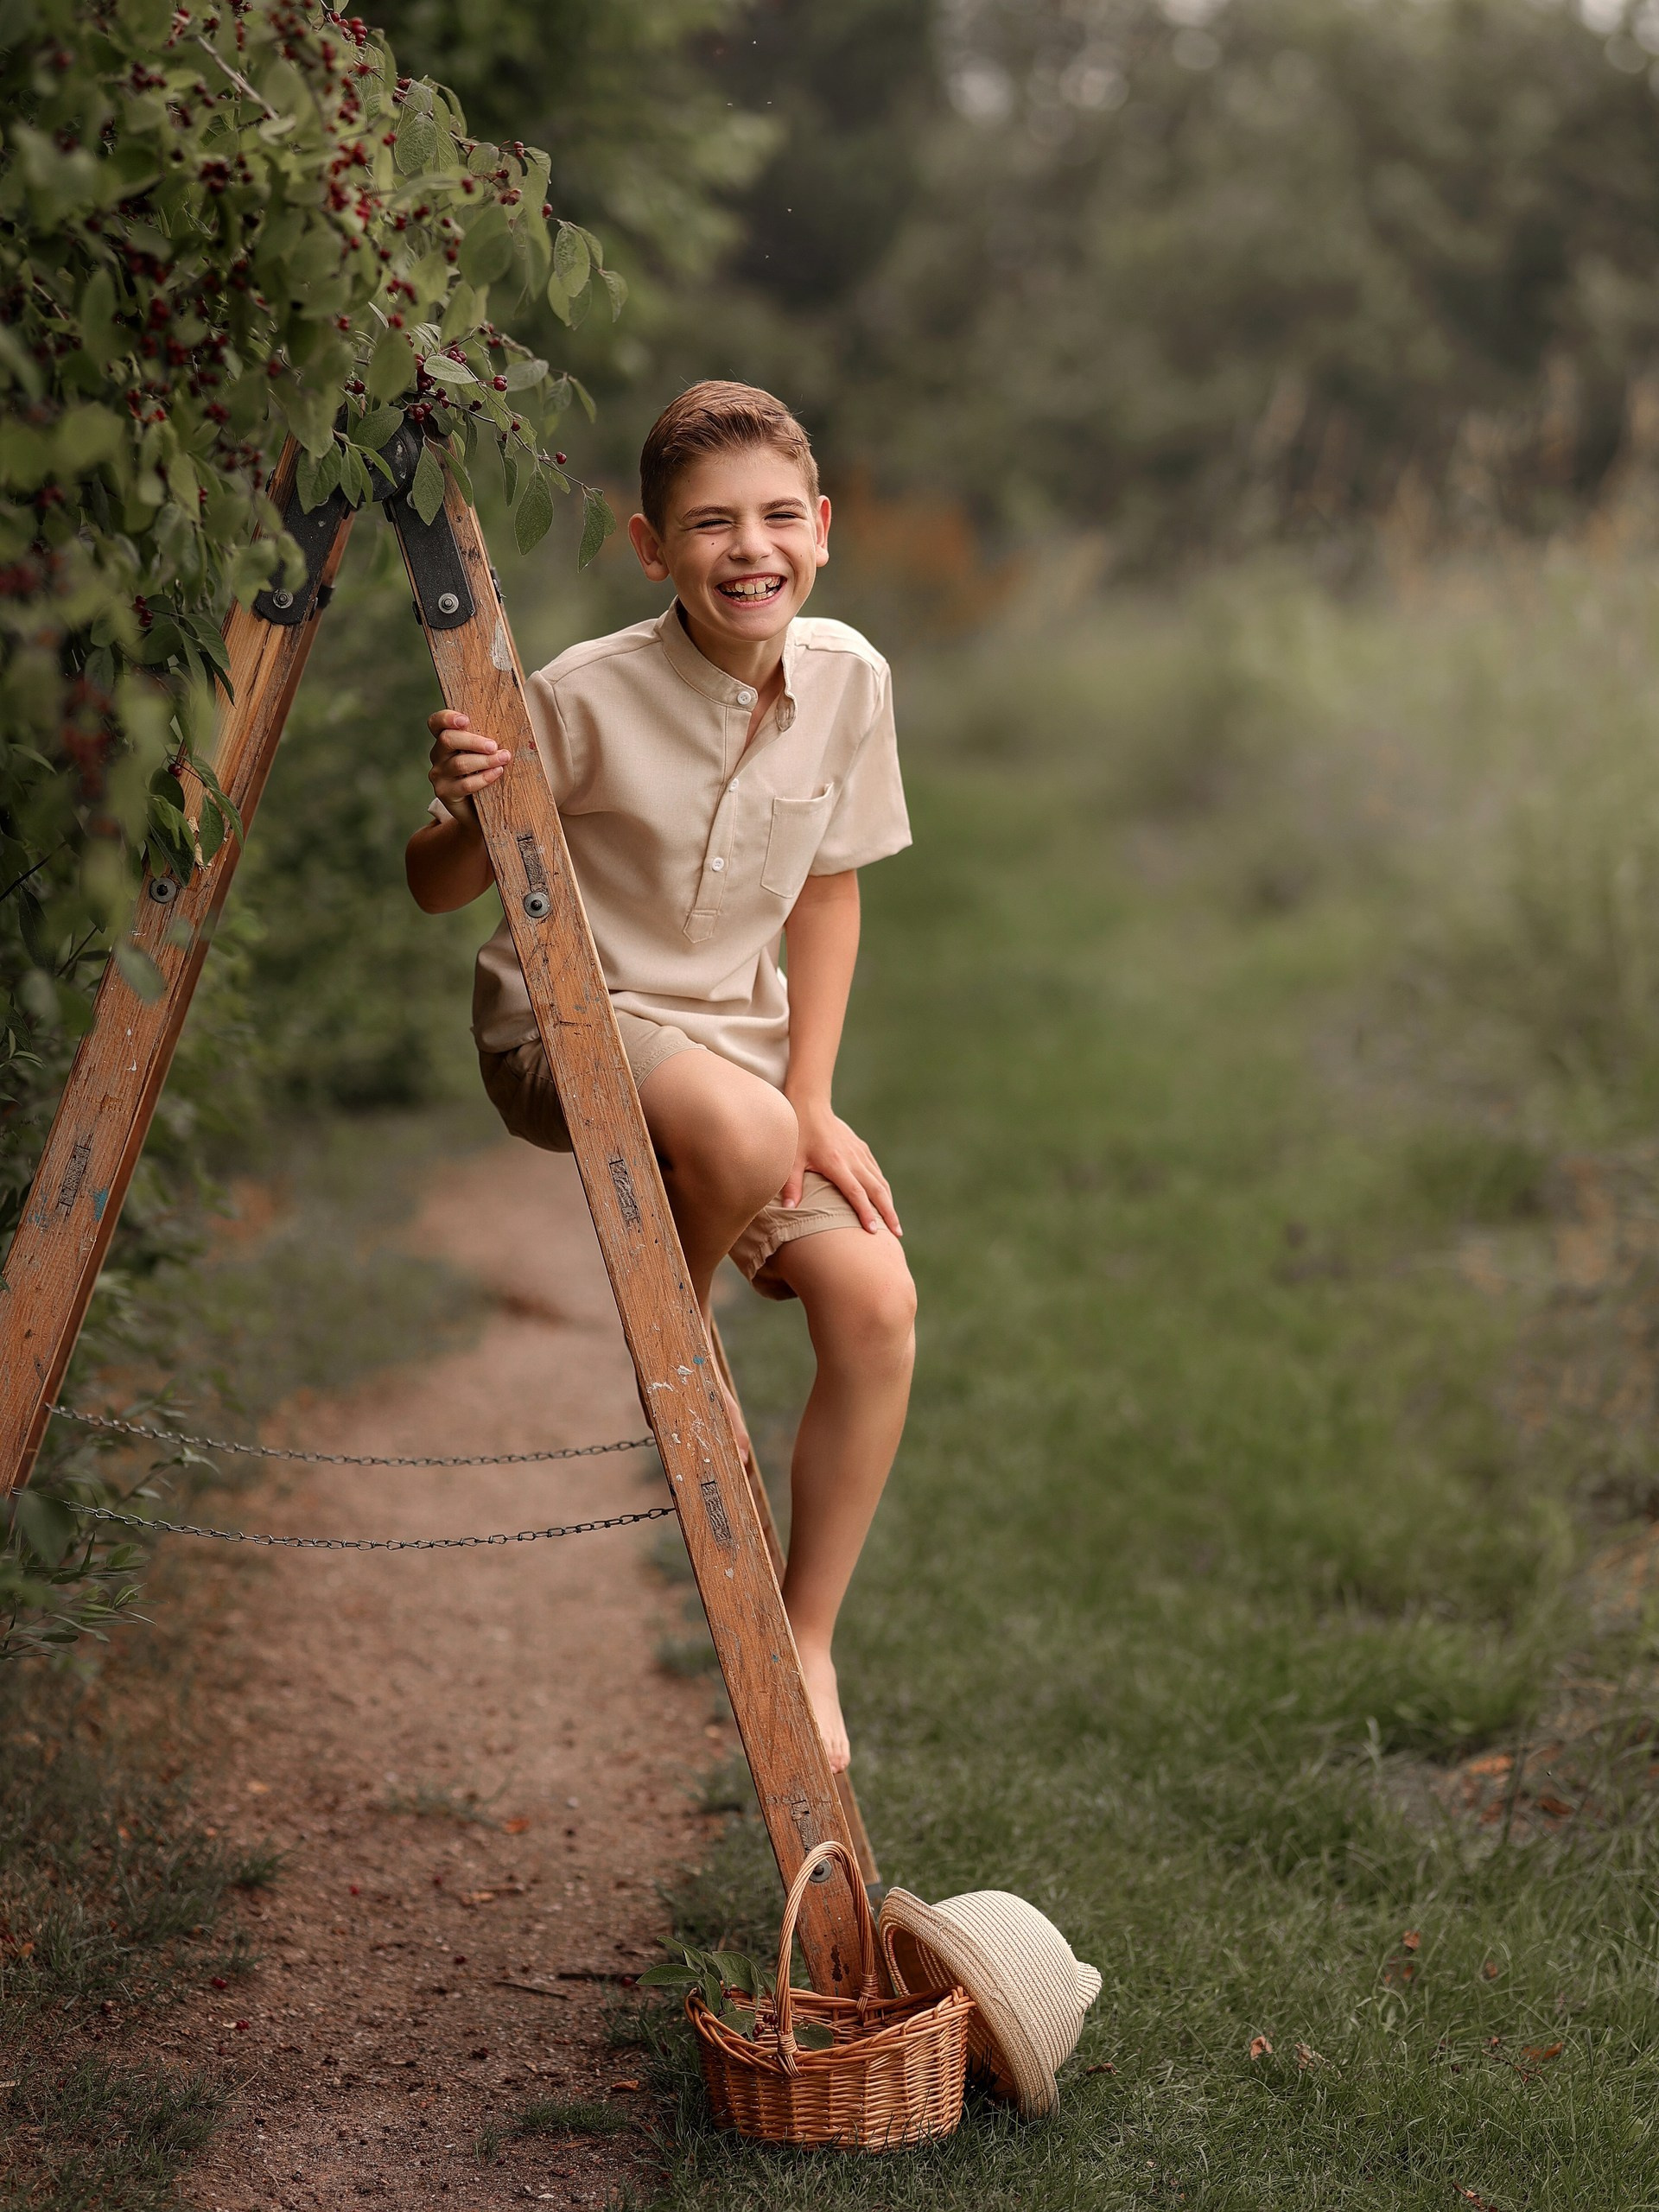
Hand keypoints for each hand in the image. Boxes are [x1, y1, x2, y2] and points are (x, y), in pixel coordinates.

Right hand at [427, 708, 510, 821]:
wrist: (476, 811)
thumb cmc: (483, 775)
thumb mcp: (482, 755)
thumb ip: (485, 743)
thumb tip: (509, 730)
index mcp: (445, 741)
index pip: (436, 723)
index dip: (447, 718)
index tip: (465, 720)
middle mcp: (437, 755)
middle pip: (447, 740)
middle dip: (473, 741)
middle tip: (494, 745)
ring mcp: (439, 775)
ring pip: (459, 763)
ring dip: (484, 760)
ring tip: (503, 758)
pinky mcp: (445, 793)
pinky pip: (465, 784)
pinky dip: (484, 778)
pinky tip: (497, 773)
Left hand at [782, 1099, 900, 1236]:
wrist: (811, 1105)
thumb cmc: (798, 1133)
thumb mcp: (790, 1159)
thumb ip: (791, 1185)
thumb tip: (788, 1209)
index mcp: (836, 1163)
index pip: (856, 1192)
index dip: (866, 1212)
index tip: (874, 1230)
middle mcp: (853, 1159)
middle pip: (876, 1190)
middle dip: (888, 1212)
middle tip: (897, 1234)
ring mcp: (860, 1153)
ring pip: (880, 1181)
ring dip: (889, 1202)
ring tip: (895, 1223)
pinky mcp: (862, 1149)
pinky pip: (877, 1171)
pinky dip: (883, 1188)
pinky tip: (885, 1200)